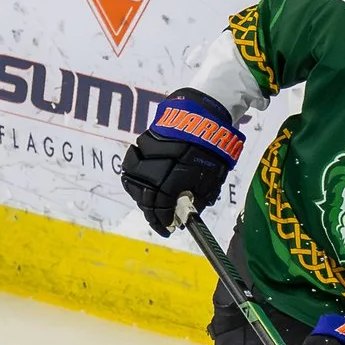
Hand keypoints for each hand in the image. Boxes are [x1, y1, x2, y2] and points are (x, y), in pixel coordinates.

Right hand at [122, 89, 243, 235]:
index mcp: (174, 177)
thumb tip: (187, 215)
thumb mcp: (211, 180)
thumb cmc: (212, 149)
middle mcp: (156, 166)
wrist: (206, 116)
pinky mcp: (143, 141)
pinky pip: (132, 163)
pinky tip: (142, 182)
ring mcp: (147, 153)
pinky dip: (134, 176)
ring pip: (133, 180)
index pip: (161, 206)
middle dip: (151, 213)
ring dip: (139, 195)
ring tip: (149, 203)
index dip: (163, 221)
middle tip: (159, 221)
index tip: (168, 229)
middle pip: (144, 197)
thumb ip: (197, 199)